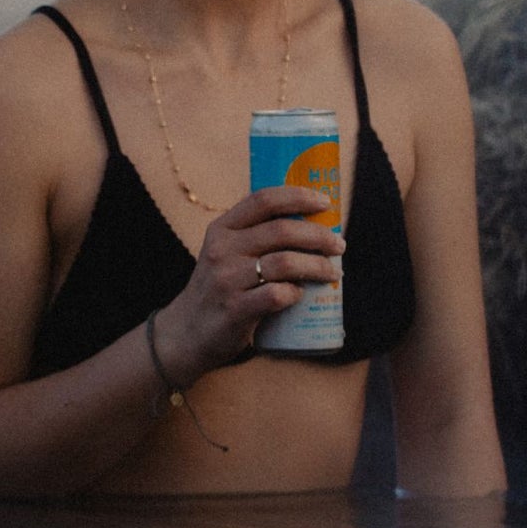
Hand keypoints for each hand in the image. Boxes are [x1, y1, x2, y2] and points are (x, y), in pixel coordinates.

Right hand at [153, 186, 343, 381]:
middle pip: (281, 230)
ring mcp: (226, 279)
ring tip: (333, 272)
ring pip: (285, 263)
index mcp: (221, 229)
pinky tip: (301, 295)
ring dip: (317, 266)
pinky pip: (277, 295)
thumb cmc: (220, 288)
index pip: (262, 200)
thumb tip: (313, 224)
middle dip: (319, 236)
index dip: (298, 197)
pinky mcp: (235, 309)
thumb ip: (255, 238)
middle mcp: (221, 249)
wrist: (187, 331)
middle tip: (339, 245)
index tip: (325, 202)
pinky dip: (296, 293)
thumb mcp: (225, 254)